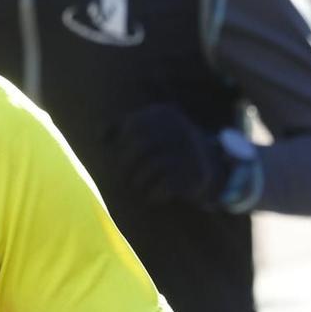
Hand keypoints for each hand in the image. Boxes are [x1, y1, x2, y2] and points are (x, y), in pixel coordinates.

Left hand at [108, 103, 227, 207]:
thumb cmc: (167, 148)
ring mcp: (189, 152)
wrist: (209, 167)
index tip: (118, 152)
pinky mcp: (194, 174)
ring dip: (139, 180)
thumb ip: (124, 128)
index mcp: (166, 115)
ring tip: (139, 185)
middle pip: (141, 145)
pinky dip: (154, 194)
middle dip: (126, 163)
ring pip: (152, 166)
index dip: (120, 140)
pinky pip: (166, 185)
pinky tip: (153, 196)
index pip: (134, 125)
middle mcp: (180, 129)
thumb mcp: (149, 130)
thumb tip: (100, 136)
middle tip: (124, 175)